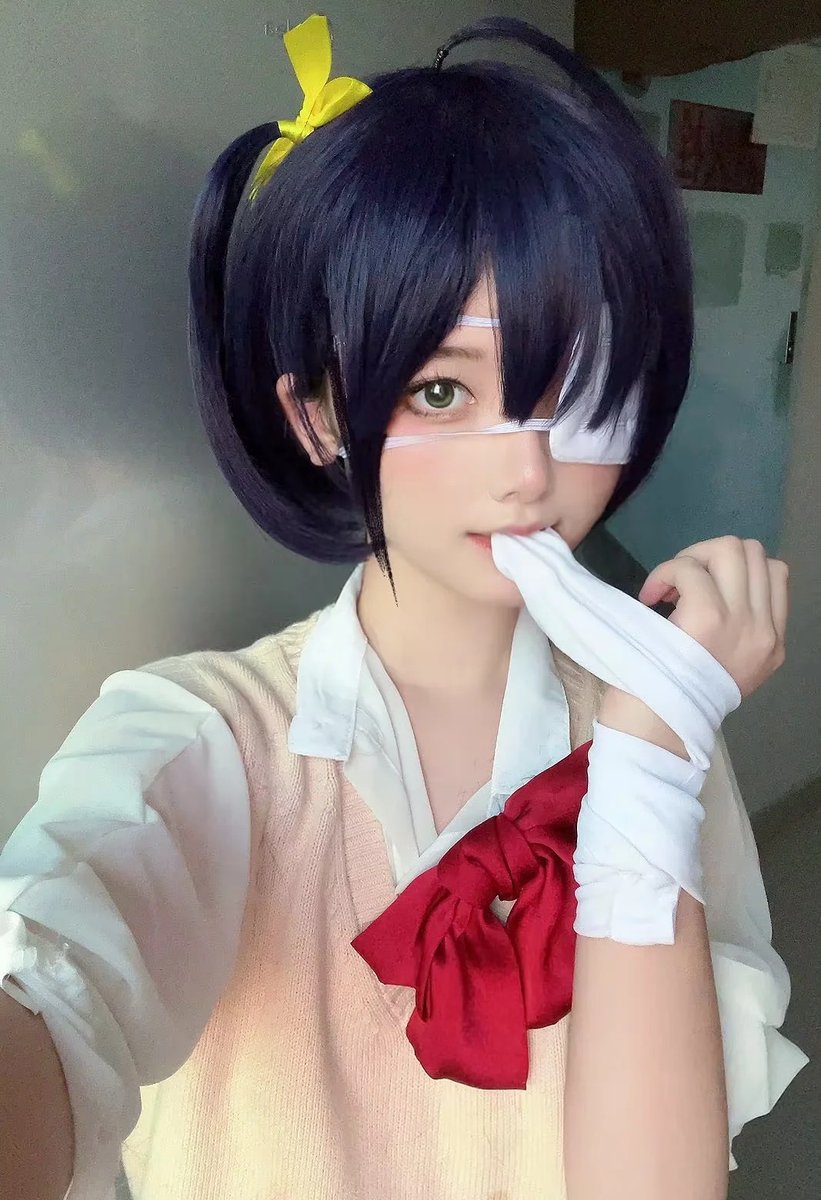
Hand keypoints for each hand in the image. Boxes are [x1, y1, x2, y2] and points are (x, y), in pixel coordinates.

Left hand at [598, 536, 787, 757]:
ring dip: (690, 558)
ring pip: (729, 548)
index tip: (701, 590)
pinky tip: (650, 597)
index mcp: (772, 644)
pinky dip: (665, 572)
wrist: (657, 734)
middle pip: (755, 552)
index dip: (735, 568)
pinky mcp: (707, 618)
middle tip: (680, 584)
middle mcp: (764, 632)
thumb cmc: (676, 703)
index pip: (776, 574)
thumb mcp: (727, 671)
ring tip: (666, 588)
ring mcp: (740, 623)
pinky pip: (690, 568)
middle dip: (710, 555)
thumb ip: (736, 633)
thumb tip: (716, 588)